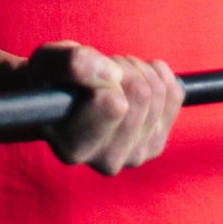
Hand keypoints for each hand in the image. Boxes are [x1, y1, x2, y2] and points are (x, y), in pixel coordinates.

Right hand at [27, 42, 184, 174]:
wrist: (60, 97)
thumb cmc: (49, 80)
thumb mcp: (48, 62)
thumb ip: (71, 64)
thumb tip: (112, 74)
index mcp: (73, 148)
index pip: (115, 105)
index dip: (104, 75)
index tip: (86, 75)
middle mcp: (106, 161)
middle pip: (141, 96)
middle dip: (122, 68)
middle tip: (99, 70)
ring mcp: (135, 155)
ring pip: (158, 93)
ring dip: (135, 70)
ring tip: (111, 76)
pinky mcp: (156, 144)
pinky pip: (174, 95)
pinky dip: (157, 74)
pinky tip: (136, 75)